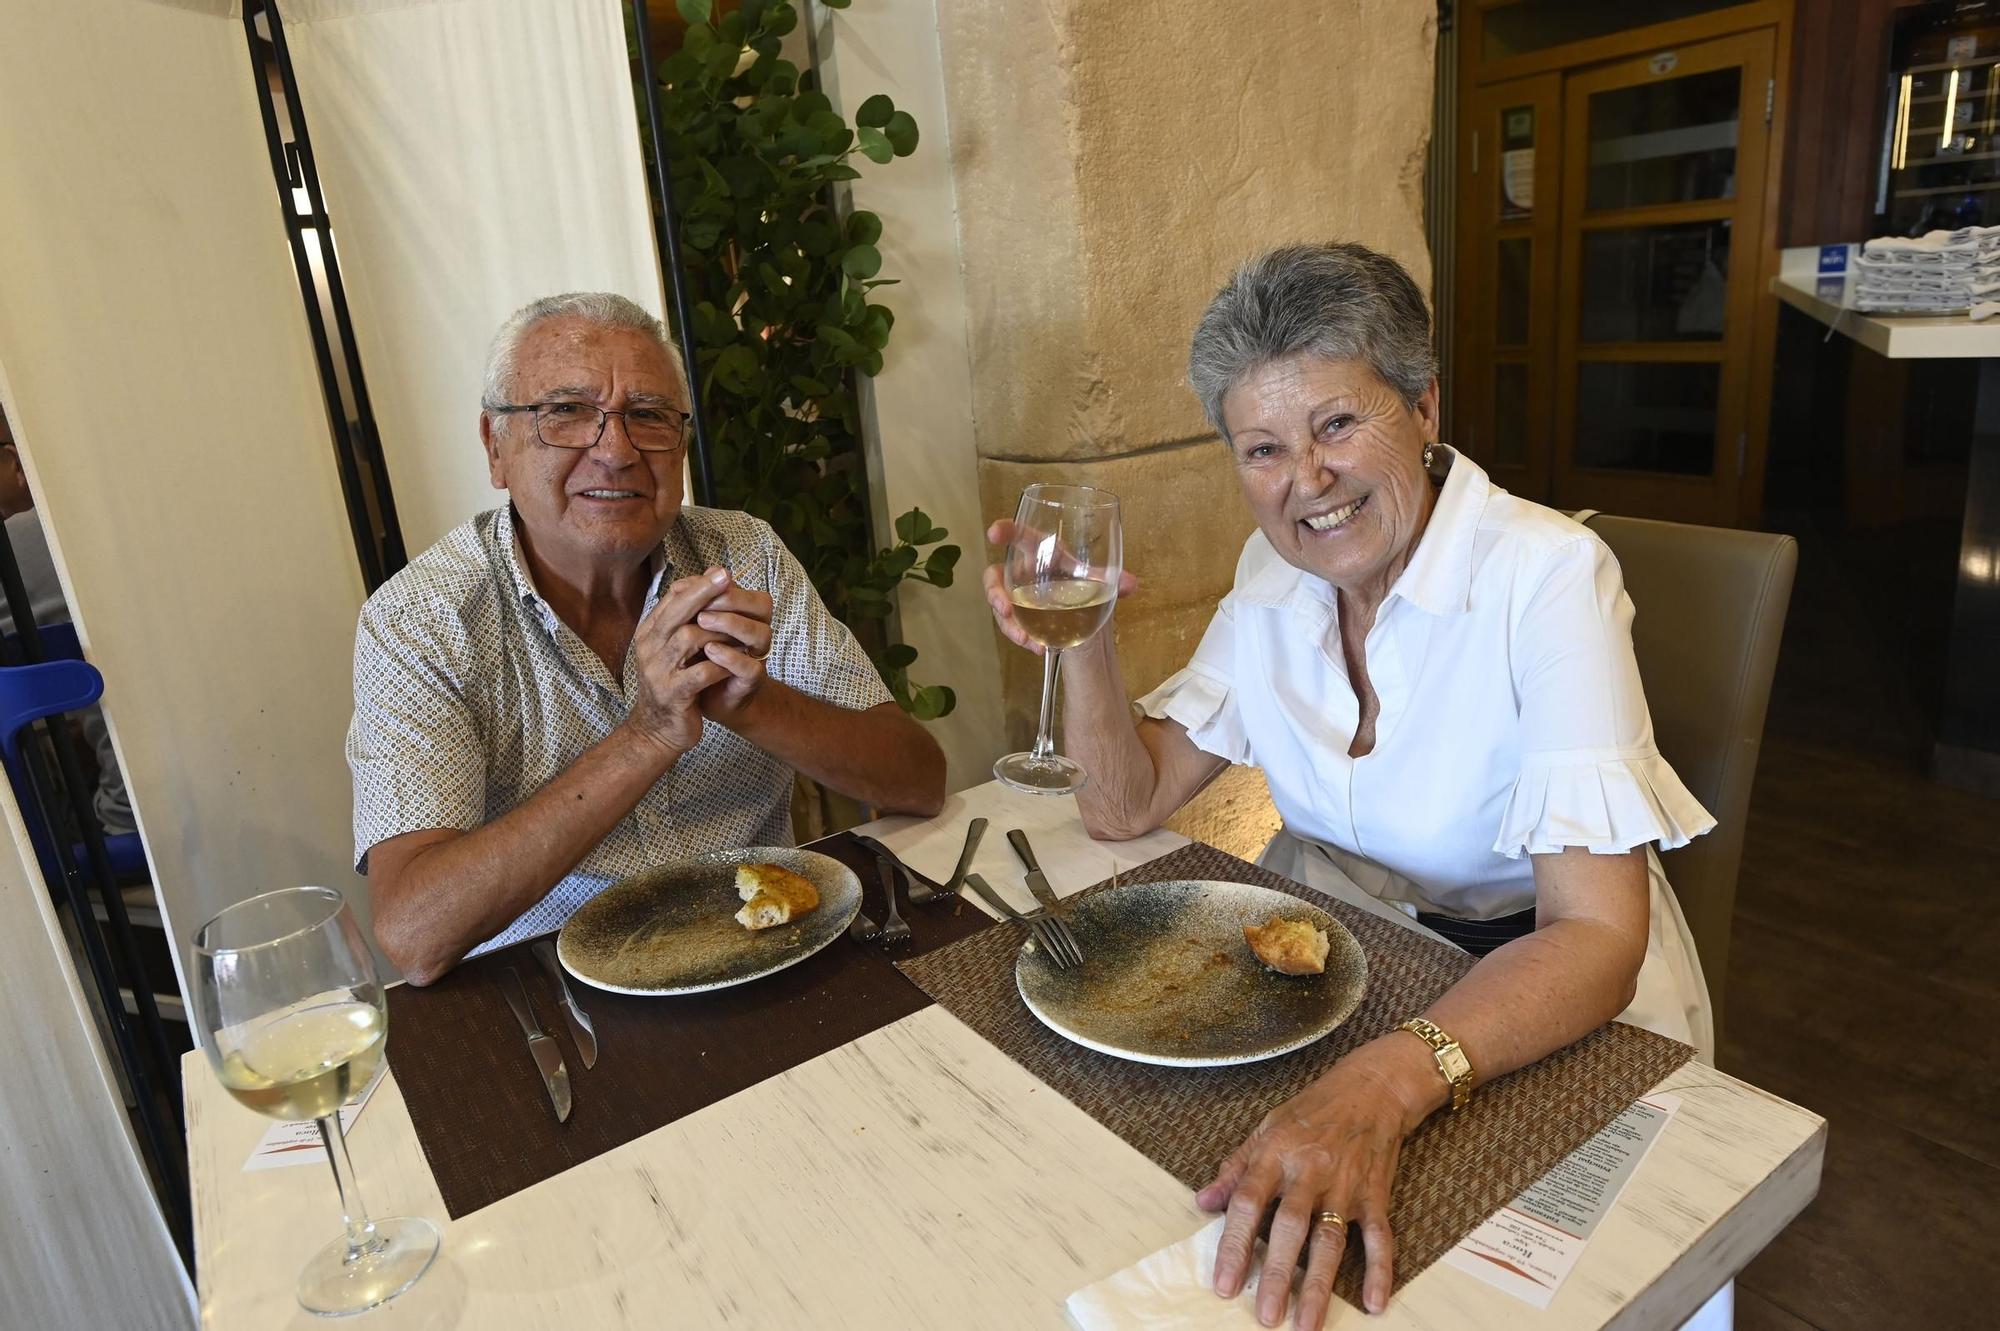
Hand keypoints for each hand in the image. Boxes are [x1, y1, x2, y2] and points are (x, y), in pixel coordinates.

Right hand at [624, 567, 732, 757]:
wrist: (656, 732)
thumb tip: (705, 579)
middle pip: (676, 613)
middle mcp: (648, 649)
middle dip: (703, 594)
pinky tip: (737, 662)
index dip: (697, 585)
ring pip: (689, 638)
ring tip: (742, 632)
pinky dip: (722, 664)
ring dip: (719, 632)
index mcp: (648, 634)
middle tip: (727, 578)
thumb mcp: (674, 650)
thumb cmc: (672, 684)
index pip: (670, 600)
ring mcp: (658, 672)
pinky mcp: (673, 695)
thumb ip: (686, 619)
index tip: (722, 572)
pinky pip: (701, 672)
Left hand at [694, 578, 774, 723]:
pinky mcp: (753, 680)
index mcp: (747, 614)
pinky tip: (709, 650)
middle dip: (730, 599)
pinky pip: (750, 666)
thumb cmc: (700, 657)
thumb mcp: (692, 630)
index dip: (720, 585)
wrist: (706, 699)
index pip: (746, 589)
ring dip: (731, 623)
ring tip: (701, 621)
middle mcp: (758, 630)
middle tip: (701, 600)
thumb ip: (691, 608)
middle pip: (761, 605)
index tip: (690, 586)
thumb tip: (680, 584)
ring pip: (760, 632)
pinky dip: (730, 656)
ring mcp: (758, 655)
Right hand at [982, 518, 1139, 653]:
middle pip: (997, 575)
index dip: (1007, 530)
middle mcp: (1027, 573)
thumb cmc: (1088, 591)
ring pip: (1000, 605)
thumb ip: (1111, 582)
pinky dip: (1020, 636)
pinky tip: (1036, 647)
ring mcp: (1019, 596)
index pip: (1023, 537)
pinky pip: (1009, 624)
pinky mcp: (1019, 617)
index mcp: (1046, 554)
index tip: (993, 533)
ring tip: (1026, 640)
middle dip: (995, 592)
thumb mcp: (1099, 587)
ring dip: (1009, 624)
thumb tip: (1130, 584)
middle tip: (1004, 608)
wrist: (1086, 623)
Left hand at [1197, 1039, 1437, 1327]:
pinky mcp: (1376, 1195)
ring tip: (1306, 1324)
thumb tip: (1203, 1202)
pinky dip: (1379, 1270)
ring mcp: (1346, 1186)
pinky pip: (1379, 1237)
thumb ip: (1235, 1168)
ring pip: (1331, 1240)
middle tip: (1265, 1316)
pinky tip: (1374, 1303)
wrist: (1373, 1088)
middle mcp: (1310, 1171)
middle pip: (1290, 1228)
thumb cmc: (1313, 1111)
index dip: (1234, 1244)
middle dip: (1278, 1274)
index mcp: (1275, 1154)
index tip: (1224, 1285)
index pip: (1248, 1203)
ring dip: (1319, 1285)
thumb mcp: (1265, 1128)